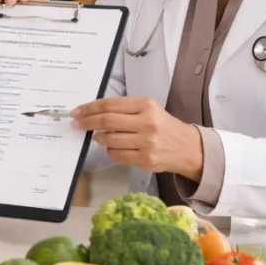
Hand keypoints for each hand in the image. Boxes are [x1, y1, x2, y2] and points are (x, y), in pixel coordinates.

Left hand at [71, 97, 203, 178]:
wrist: (188, 148)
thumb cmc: (163, 126)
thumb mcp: (148, 110)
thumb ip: (124, 110)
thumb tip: (92, 113)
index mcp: (146, 105)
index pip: (110, 105)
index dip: (90, 108)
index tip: (77, 112)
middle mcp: (147, 122)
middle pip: (107, 121)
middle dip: (87, 122)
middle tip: (76, 124)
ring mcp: (147, 142)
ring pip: (110, 139)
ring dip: (99, 137)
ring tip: (98, 136)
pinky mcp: (145, 160)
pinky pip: (117, 154)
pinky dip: (110, 150)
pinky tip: (113, 146)